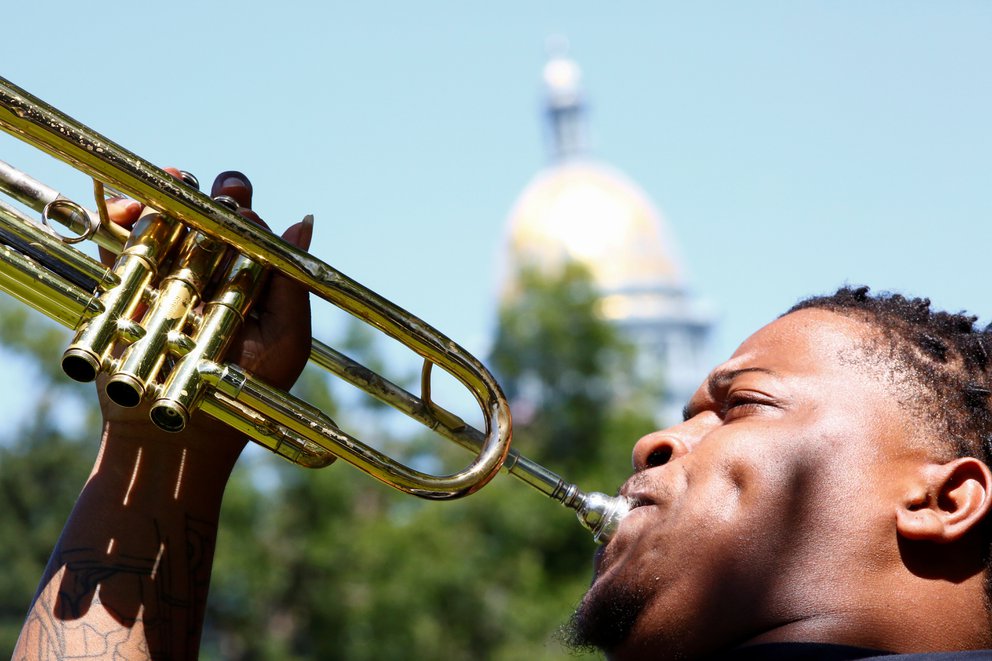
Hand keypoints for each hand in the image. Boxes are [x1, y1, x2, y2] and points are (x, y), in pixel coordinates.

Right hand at [99, 170, 312, 459]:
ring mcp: (165, 280)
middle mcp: (208, 275)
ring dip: (164, 196)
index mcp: (248, 282)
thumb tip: (302, 221)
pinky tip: (127, 205)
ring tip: (167, 182)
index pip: (247, 231)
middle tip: (208, 185)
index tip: (238, 201)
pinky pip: (118, 246)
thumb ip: (293, 285)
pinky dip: (119, 219)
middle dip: (206, 194)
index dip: (243, 209)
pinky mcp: (124, 290)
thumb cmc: (246, 394)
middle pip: (205, 218)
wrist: (180, 436)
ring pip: (164, 222)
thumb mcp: (286, 341)